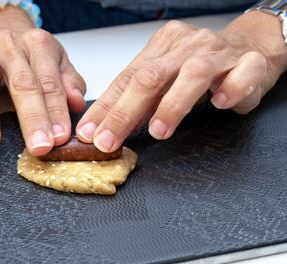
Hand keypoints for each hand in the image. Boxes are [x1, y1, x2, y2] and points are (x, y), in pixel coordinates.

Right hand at [0, 6, 85, 155]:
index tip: (60, 136)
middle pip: (22, 83)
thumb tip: (77, 103)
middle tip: (38, 146)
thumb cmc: (31, 52)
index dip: (56, 111)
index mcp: (37, 45)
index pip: (50, 82)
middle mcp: (9, 48)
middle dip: (31, 118)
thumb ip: (69, 82)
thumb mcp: (57, 60)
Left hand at [76, 11, 286, 151]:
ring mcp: (219, 52)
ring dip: (172, 105)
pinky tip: (219, 104)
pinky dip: (230, 90)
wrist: (251, 45)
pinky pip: (242, 74)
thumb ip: (140, 101)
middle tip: (109, 140)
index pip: (126, 78)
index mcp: (161, 48)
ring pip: (194, 73)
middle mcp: (186, 46)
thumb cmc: (202, 66)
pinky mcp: (250, 62)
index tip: (89, 133)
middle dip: (125, 112)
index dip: (106, 108)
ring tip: (158, 131)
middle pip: (151, 77)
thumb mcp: (164, 80)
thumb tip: (106, 127)